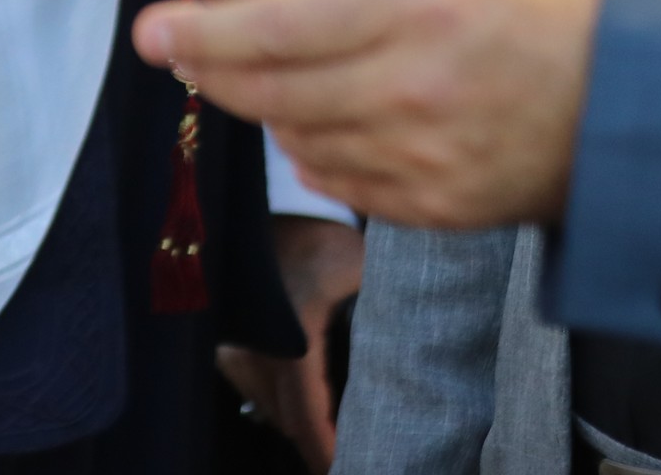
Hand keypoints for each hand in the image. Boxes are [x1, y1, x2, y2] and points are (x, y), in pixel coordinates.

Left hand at [134, 0, 606, 229]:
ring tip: (260, 76)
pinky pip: (343, 183)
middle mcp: (410, 87)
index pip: (279, 24)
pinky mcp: (434, 204)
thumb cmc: (576, 2)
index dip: (203, 33)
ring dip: (266, 109)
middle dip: (210, 70)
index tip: (153, 31)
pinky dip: (315, 153)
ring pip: (298, 140)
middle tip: (176, 51)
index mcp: (421, 4)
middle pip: (270, 90)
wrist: (645, 103)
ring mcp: (420, 155)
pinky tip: (320, 121)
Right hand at [218, 216, 362, 469]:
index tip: (352, 464)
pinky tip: (308, 405)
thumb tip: (428, 329)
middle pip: (287, 421)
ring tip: (337, 436)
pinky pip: (255, 388)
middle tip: (353, 455)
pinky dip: (282, 403)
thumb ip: (386, 301)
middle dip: (318, 444)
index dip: (328, 448)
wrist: (256, 212)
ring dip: (300, 425)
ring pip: (269, 408)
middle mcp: (258, 355)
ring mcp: (239, 351)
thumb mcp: (358, 264)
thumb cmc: (312, 238)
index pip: (307, 416)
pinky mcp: (232, 343)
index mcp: (293, 343)